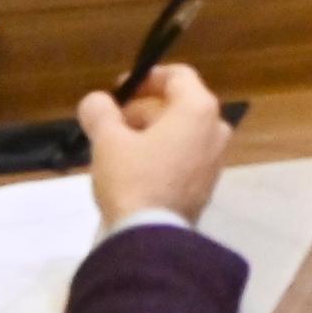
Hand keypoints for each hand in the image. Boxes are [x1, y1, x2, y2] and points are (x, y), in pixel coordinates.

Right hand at [81, 62, 230, 227]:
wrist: (151, 237)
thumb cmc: (132, 179)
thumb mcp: (108, 142)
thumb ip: (101, 113)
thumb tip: (95, 100)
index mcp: (198, 109)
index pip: (178, 76)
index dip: (146, 78)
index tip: (119, 90)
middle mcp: (216, 129)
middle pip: (180, 105)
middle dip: (144, 110)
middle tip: (111, 124)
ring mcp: (215, 158)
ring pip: (182, 132)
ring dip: (151, 133)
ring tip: (117, 148)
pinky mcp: (207, 184)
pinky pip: (185, 156)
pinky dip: (163, 154)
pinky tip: (135, 171)